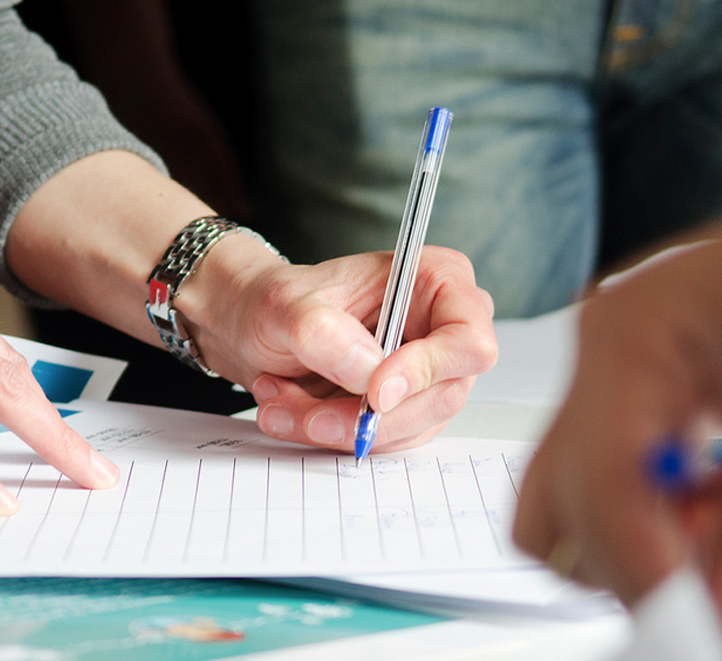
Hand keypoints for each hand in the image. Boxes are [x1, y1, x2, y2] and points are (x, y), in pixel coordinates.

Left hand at [183, 240, 497, 450]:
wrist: (252, 328)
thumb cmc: (276, 302)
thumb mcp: (284, 306)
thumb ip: (324, 333)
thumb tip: (370, 374)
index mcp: (436, 281)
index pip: (468, 341)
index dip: (427, 372)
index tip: (373, 394)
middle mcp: (443, 329)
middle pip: (440, 396)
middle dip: (366, 414)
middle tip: (306, 415)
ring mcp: (428, 374)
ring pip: (407, 427)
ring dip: (340, 428)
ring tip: (281, 404)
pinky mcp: (404, 409)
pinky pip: (383, 441)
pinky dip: (334, 435)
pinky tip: (293, 411)